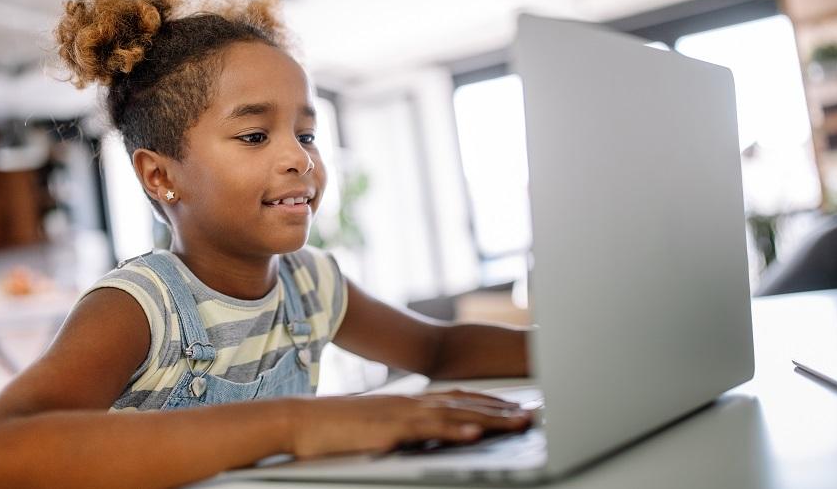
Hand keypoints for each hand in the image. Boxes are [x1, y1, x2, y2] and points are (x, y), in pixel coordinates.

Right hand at [286, 389, 531, 458]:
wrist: (301, 421)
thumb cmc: (335, 430)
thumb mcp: (378, 428)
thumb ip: (404, 430)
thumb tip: (422, 438)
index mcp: (410, 403)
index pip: (460, 400)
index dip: (491, 404)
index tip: (518, 409)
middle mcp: (412, 403)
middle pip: (467, 404)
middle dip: (503, 411)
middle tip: (535, 415)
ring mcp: (403, 413)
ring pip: (456, 414)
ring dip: (492, 419)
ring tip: (521, 423)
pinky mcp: (390, 428)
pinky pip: (428, 430)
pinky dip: (454, 431)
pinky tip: (476, 434)